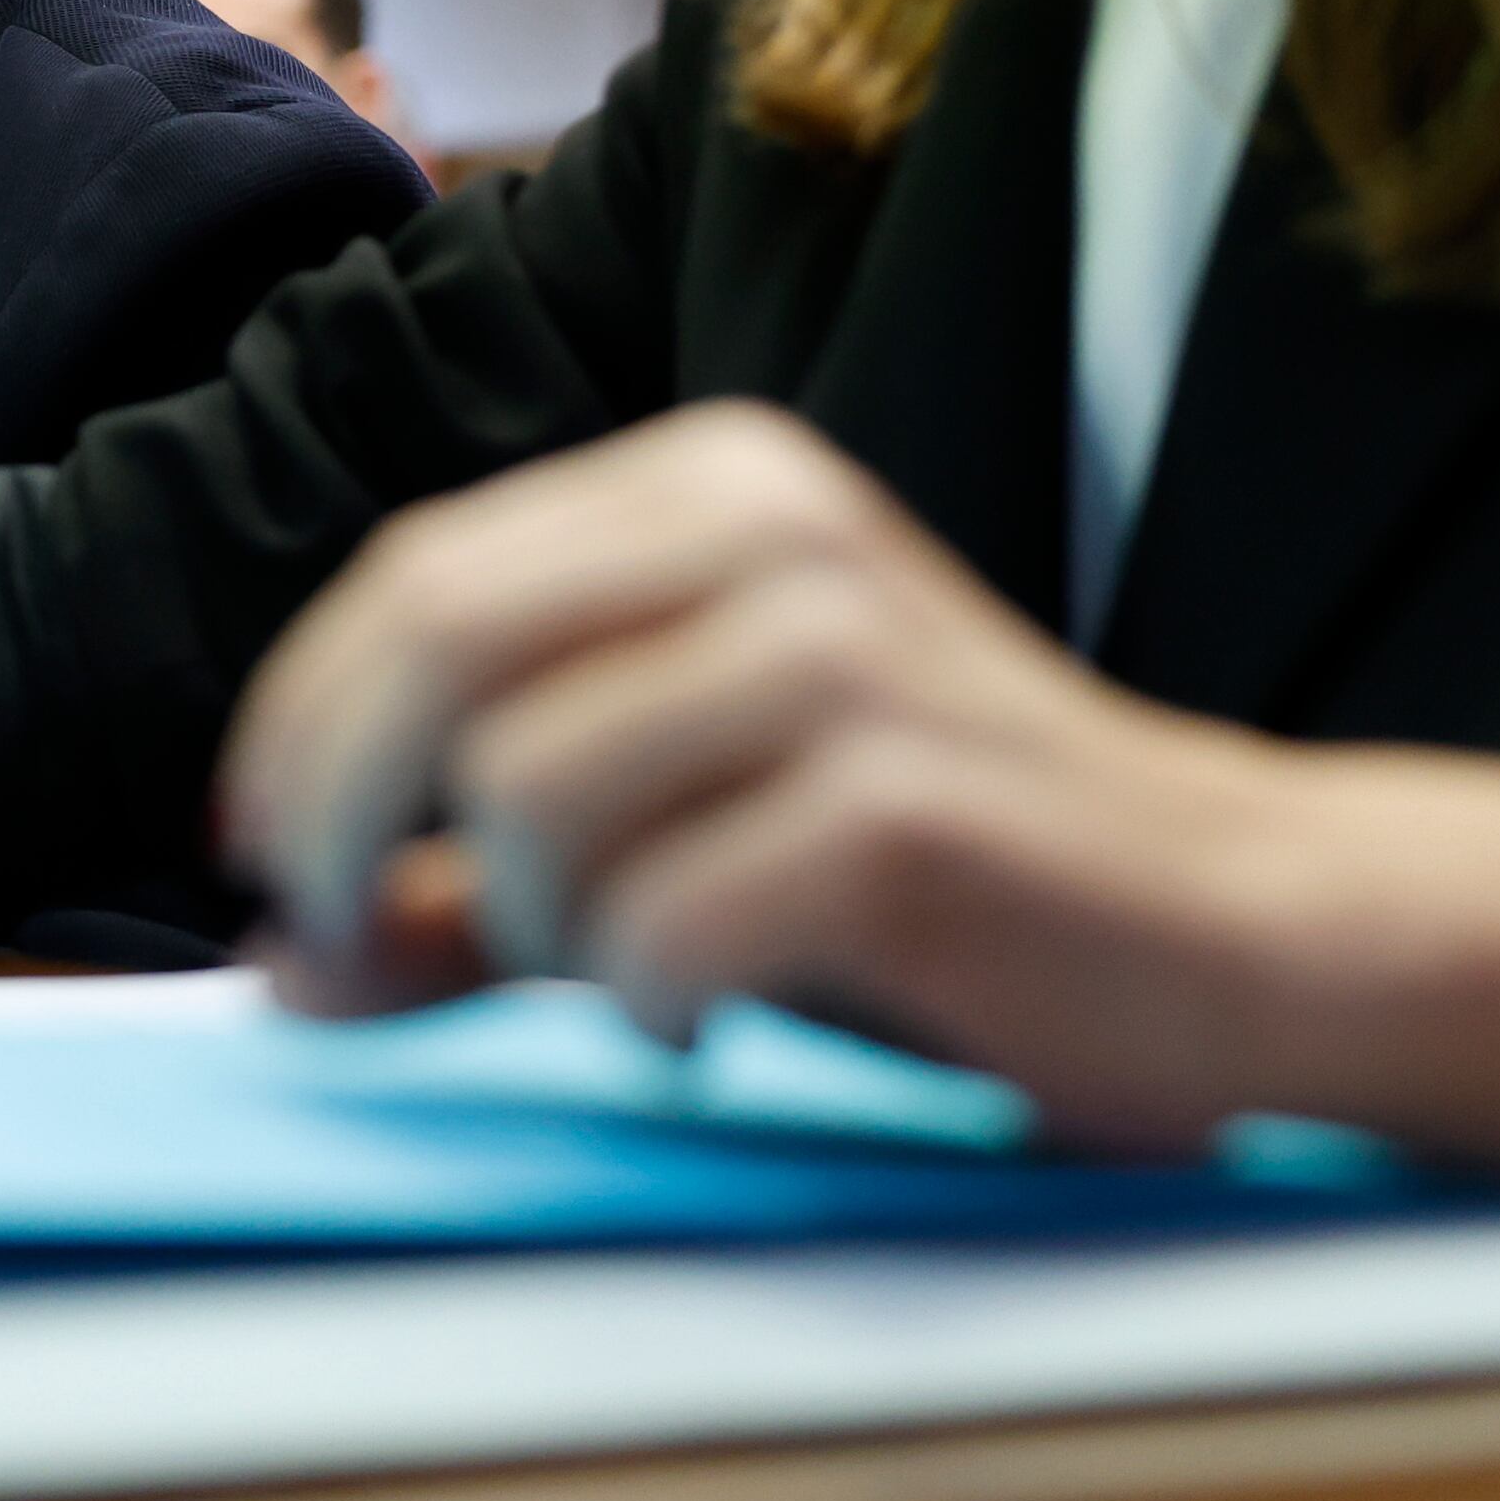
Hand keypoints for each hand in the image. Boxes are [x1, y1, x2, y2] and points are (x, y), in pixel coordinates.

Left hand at [220, 400, 1300, 1148]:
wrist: (1240, 920)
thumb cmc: (943, 871)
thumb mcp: (686, 832)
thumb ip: (478, 883)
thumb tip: (280, 962)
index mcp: (714, 483)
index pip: (418, 574)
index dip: (300, 720)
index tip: (259, 849)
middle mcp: (773, 529)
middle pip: (437, 642)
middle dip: (340, 809)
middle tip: (335, 936)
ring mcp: (845, 656)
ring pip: (526, 790)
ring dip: (530, 931)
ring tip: (629, 973)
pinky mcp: (904, 806)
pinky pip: (656, 921)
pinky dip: (645, 1000)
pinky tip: (714, 1017)